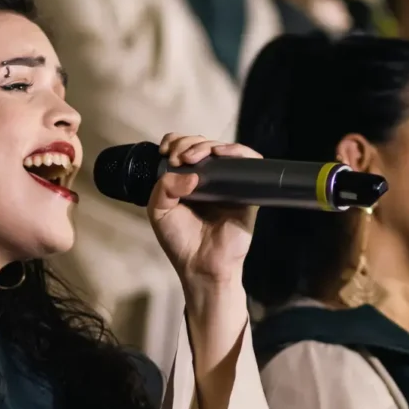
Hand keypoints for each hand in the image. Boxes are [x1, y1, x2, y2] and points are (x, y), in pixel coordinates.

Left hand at [148, 133, 260, 292]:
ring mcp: (228, 184)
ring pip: (223, 149)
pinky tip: (221, 154)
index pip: (183, 148)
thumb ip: (164, 187)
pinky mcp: (247, 192)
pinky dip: (237, 151)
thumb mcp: (159, 211)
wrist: (202, 266)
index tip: (167, 153)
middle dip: (188, 143)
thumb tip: (191, 173)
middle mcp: (209, 179)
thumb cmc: (180, 242)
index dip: (176, 142)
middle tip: (179, 159)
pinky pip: (249, 163)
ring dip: (207, 145)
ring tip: (194, 157)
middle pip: (202, 143)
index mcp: (186, 181)